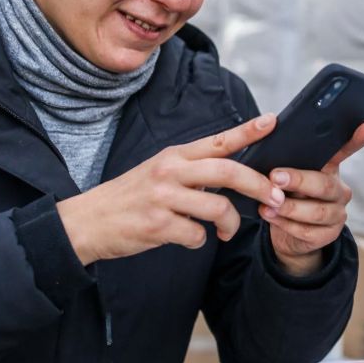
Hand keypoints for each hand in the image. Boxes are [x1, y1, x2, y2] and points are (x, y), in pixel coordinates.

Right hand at [57, 114, 283, 264]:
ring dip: (230, 224)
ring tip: (227, 231)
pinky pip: (197, 235)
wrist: (87, 221)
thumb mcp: (159, 172)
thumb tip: (231, 174)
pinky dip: (200, 240)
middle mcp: (170, 171)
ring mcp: (163, 198)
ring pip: (218, 208)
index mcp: (174, 156)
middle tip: (275, 198)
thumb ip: (193, 170)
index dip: (248, 131)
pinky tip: (190, 238)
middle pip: (228, 172)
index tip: (273, 122)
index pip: (218, 140)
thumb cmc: (130, 198)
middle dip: (259, 186)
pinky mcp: (157, 225)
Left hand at [261, 122, 363, 276]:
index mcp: (330, 170)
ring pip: (317, 212)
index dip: (355, 141)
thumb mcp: (287, 176)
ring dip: (290, 208)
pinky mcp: (328, 235)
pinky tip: (271, 216)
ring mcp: (337, 214)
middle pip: (325, 185)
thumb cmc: (288, 196)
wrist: (287, 233)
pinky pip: (308, 231)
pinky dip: (286, 224)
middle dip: (299, 180)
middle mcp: (339, 191)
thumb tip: (270, 143)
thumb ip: (287, 163)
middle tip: (275, 177)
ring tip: (267, 204)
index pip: (344, 151)